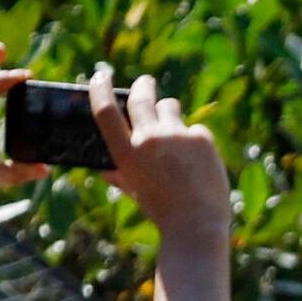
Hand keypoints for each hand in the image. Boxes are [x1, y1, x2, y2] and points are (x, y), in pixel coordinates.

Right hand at [106, 74, 231, 250]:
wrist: (197, 225)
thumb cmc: (163, 211)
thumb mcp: (135, 192)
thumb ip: (120, 175)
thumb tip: (105, 170)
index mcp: (125, 152)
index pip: (105, 110)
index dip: (100, 89)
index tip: (100, 76)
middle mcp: (148, 139)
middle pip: (140, 98)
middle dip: (142, 86)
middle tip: (146, 82)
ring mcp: (175, 136)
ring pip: (170, 106)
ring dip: (169, 111)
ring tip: (174, 132)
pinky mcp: (201, 138)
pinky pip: (195, 128)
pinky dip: (194, 139)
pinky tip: (199, 160)